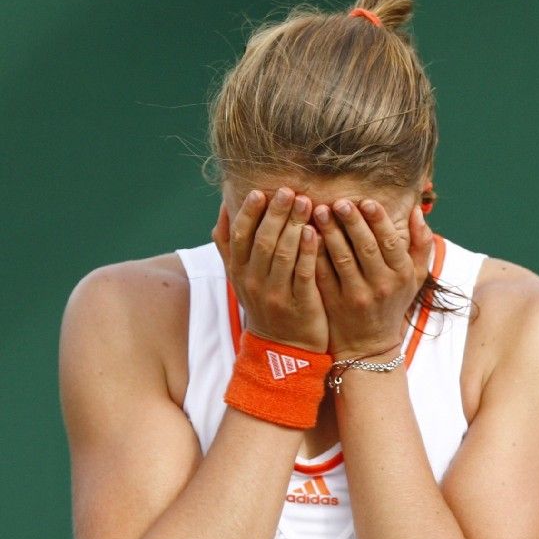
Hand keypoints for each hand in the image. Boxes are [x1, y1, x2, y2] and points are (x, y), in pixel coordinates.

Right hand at [212, 187, 328, 352]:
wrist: (282, 348)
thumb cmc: (265, 303)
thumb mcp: (240, 277)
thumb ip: (230, 246)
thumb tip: (223, 207)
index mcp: (238, 272)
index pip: (239, 237)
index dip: (248, 213)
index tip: (259, 192)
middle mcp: (253, 283)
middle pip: (262, 242)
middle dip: (276, 214)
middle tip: (289, 191)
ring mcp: (276, 295)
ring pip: (283, 255)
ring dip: (294, 226)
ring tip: (306, 203)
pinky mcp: (299, 304)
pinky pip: (303, 274)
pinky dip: (308, 251)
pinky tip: (315, 232)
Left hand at [313, 198, 431, 359]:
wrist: (370, 346)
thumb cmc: (392, 304)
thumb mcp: (415, 278)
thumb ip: (421, 244)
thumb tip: (415, 210)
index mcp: (401, 275)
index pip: (390, 241)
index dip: (378, 219)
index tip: (366, 200)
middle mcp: (381, 286)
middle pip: (365, 247)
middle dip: (351, 221)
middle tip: (339, 202)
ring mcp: (356, 296)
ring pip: (341, 258)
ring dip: (330, 233)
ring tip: (320, 212)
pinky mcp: (334, 304)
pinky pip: (323, 274)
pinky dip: (315, 254)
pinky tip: (307, 236)